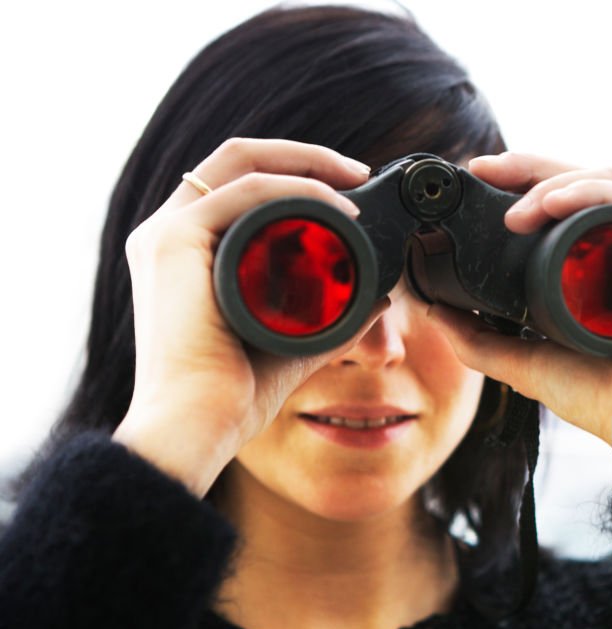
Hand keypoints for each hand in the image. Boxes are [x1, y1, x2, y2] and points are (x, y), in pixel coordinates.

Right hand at [113, 138, 387, 495]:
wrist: (198, 424)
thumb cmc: (234, 393)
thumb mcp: (294, 342)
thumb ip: (331, 318)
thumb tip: (380, 298)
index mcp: (188, 252)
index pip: (240, 185)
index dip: (295, 174)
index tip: (351, 189)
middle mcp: (170, 233)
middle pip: (239, 160)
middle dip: (305, 156)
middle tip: (359, 172)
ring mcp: (166, 233)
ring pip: (242, 161)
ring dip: (307, 163)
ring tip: (356, 183)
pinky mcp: (172, 239)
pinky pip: (246, 190)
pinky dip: (297, 188)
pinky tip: (337, 208)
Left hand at [427, 152, 611, 445]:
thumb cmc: (608, 400)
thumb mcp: (529, 362)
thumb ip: (481, 340)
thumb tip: (433, 311)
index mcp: (611, 262)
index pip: (565, 205)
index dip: (522, 185)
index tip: (476, 178)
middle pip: (583, 184)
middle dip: (528, 169)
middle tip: (484, 170)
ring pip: (608, 181)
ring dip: (555, 184)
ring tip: (516, 211)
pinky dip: (594, 193)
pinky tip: (557, 203)